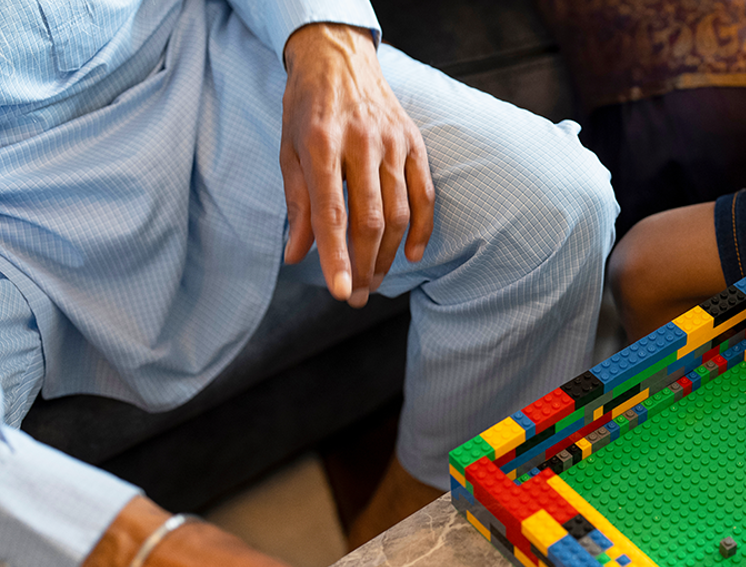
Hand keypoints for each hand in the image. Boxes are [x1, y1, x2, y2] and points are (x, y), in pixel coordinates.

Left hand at [280, 23, 434, 307]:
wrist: (338, 57)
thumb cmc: (306, 108)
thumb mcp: (289, 150)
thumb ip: (297, 204)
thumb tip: (297, 256)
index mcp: (321, 143)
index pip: (332, 213)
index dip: (337, 257)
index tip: (340, 292)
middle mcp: (361, 142)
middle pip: (371, 219)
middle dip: (365, 265)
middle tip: (356, 298)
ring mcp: (393, 141)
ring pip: (400, 212)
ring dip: (389, 255)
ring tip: (375, 281)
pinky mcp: (414, 142)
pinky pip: (425, 194)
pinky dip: (421, 228)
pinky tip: (412, 255)